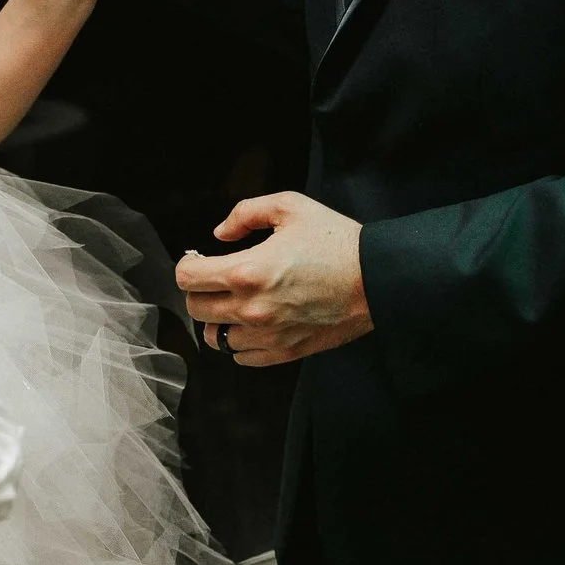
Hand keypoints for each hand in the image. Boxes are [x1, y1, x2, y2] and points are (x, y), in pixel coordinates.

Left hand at [176, 192, 371, 366]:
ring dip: (217, 319)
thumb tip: (220, 233)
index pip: (188, 278)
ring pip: (216, 338)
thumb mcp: (290, 207)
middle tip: (215, 278)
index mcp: (247, 271)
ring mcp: (268, 335)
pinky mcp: (285, 351)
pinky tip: (252, 323)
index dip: (187, 265)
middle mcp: (252, 308)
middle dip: (199, 290)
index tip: (198, 259)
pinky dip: (240, 342)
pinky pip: (242, 357)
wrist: (377, 278)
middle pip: (195, 309)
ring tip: (232, 303)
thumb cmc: (336, 241)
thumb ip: (245, 213)